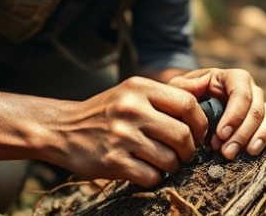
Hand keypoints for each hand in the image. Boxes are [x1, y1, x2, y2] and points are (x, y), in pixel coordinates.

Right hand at [52, 76, 206, 186]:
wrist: (63, 129)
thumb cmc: (105, 112)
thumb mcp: (130, 93)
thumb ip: (161, 98)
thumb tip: (202, 111)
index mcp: (139, 88)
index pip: (188, 104)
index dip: (200, 123)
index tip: (198, 133)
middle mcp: (132, 109)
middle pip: (182, 135)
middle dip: (189, 150)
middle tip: (184, 154)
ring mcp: (122, 136)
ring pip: (169, 159)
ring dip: (172, 166)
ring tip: (164, 163)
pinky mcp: (113, 161)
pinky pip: (151, 176)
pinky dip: (155, 177)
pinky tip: (146, 171)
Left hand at [168, 68, 265, 159]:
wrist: (194, 105)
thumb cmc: (186, 94)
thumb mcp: (180, 87)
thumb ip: (184, 88)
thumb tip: (197, 93)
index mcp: (232, 77)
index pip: (241, 92)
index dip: (235, 114)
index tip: (221, 134)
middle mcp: (250, 88)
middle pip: (255, 108)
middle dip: (241, 133)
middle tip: (226, 152)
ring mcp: (258, 103)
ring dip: (254, 138)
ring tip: (236, 154)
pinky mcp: (262, 120)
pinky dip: (263, 140)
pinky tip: (251, 153)